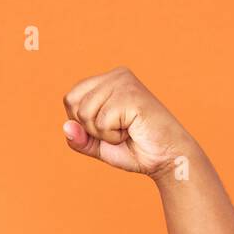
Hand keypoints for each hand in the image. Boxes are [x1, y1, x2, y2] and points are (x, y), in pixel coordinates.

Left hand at [61, 66, 198, 181]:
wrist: (167, 159)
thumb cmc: (136, 149)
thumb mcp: (99, 145)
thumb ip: (79, 138)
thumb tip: (66, 127)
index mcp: (108, 80)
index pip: (70, 98)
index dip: (82, 123)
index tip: (109, 128)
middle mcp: (116, 75)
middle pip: (73, 104)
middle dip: (90, 128)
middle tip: (119, 131)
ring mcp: (124, 82)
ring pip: (85, 113)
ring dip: (103, 133)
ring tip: (127, 130)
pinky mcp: (131, 95)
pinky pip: (101, 122)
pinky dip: (113, 136)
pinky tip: (133, 131)